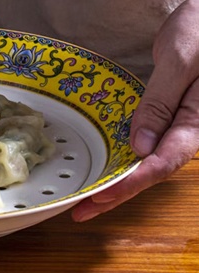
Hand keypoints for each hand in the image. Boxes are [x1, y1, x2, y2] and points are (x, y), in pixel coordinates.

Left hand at [72, 0, 198, 221]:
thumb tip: (140, 147)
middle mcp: (190, 129)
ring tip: (91, 196)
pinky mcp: (170, 113)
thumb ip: (161, 104)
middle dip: (118, 192)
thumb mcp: (181, 62)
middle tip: (84, 210)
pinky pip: (149, 141)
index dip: (129, 183)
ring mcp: (180, 123)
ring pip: (150, 159)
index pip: (162, 163)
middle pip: (153, 169)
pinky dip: (127, 156)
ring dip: (120, 179)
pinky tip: (109, 163)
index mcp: (198, 122)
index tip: (99, 197)